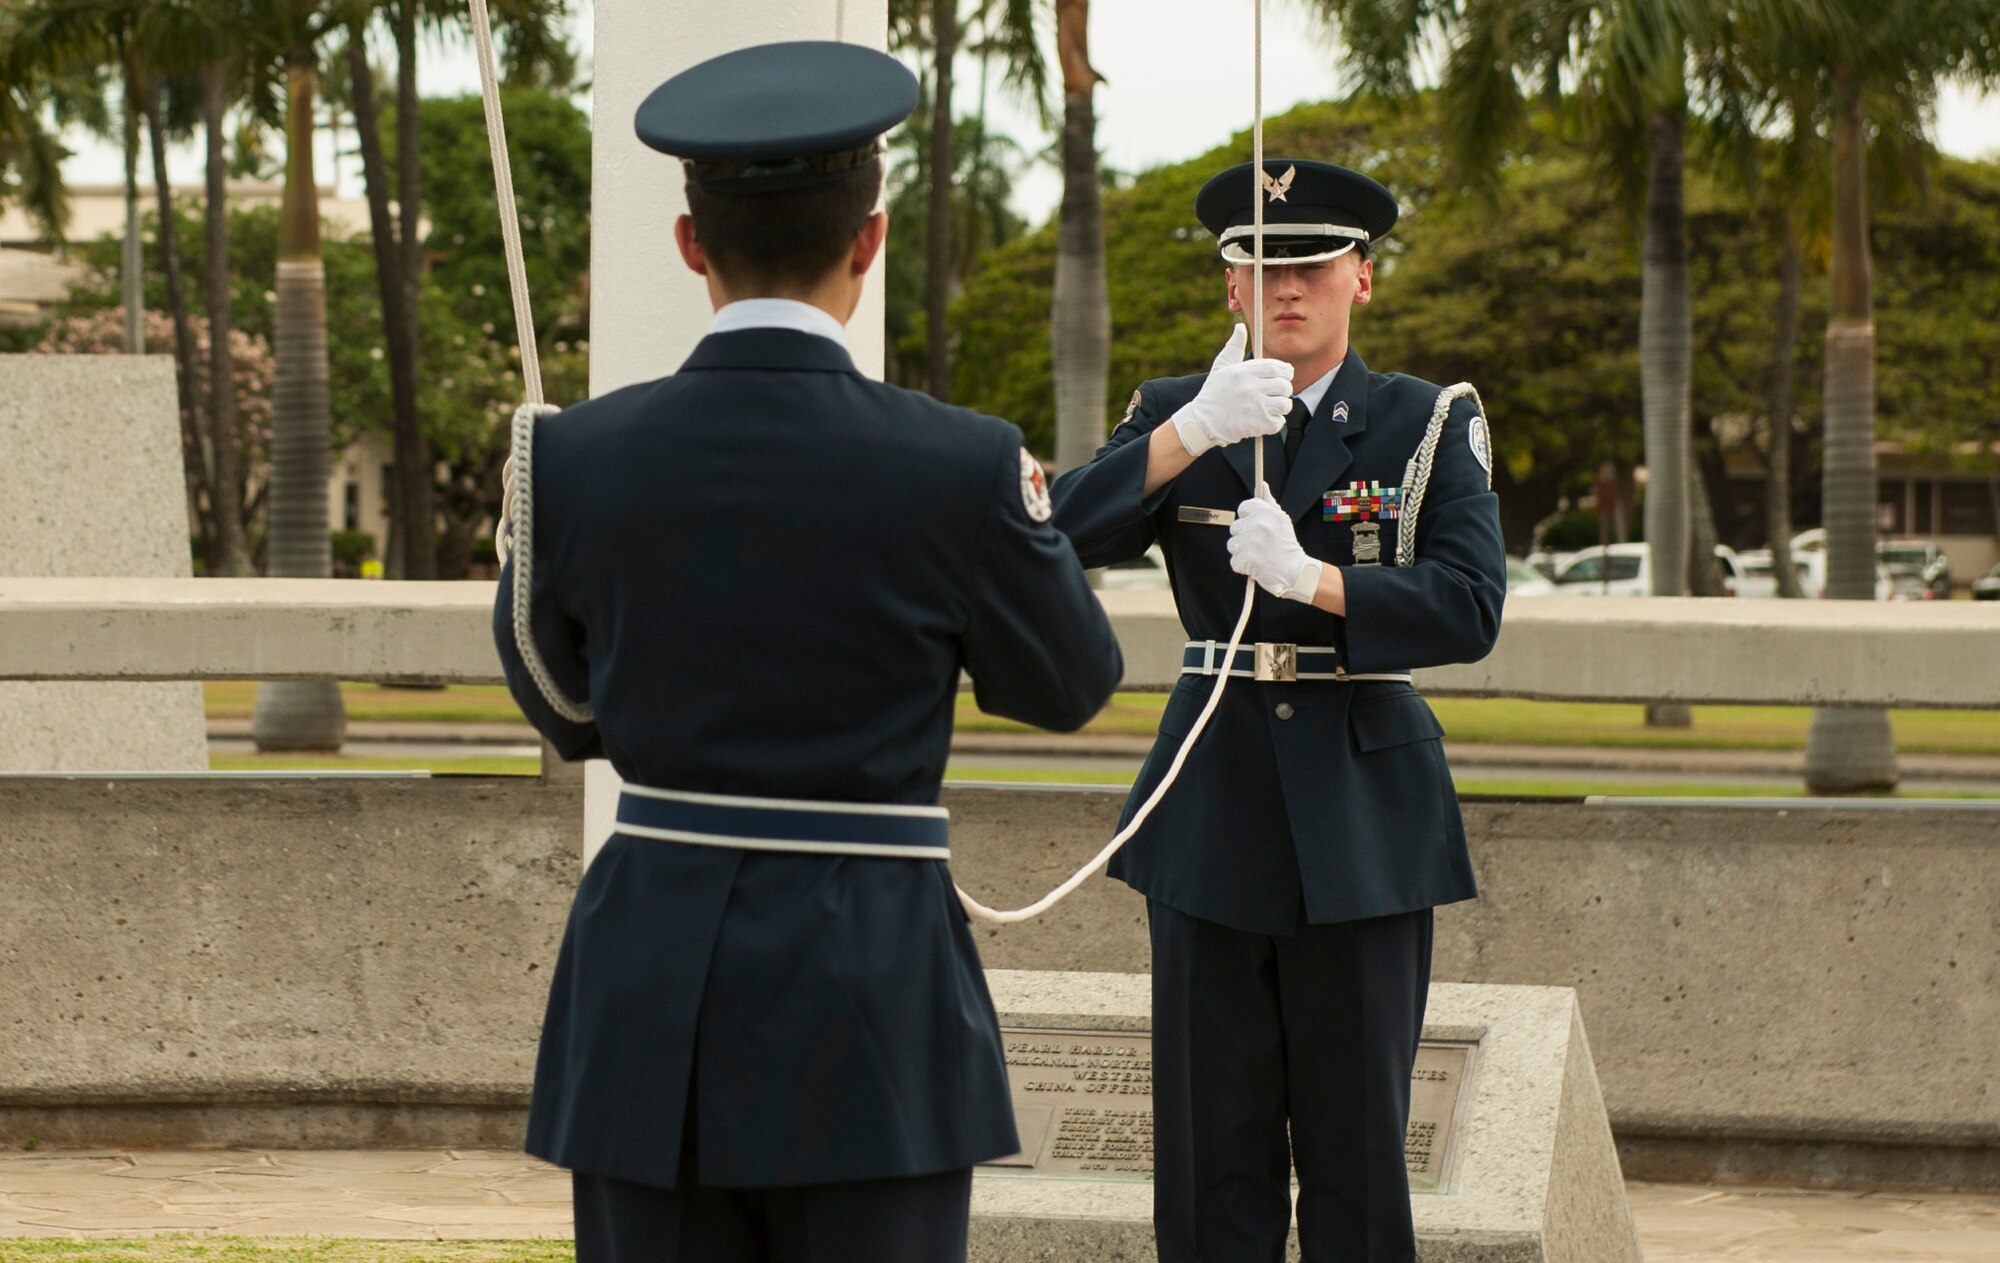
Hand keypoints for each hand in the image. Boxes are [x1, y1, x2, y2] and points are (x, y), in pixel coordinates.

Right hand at [1170, 324, 1293, 457]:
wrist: (1202, 422)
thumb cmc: (1213, 393)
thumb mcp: (1221, 367)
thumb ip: (1233, 346)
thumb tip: (1240, 327)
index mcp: (1243, 372)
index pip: (1276, 368)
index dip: (1285, 371)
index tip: (1286, 375)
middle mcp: (1250, 387)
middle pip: (1284, 385)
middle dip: (1284, 390)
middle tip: (1278, 393)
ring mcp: (1255, 406)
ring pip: (1285, 404)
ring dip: (1281, 407)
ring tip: (1271, 407)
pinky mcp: (1258, 424)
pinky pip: (1279, 422)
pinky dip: (1275, 422)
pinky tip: (1264, 420)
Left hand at [1228, 489, 1321, 602]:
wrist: (1295, 572)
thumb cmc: (1287, 546)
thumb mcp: (1281, 520)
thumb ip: (1269, 502)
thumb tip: (1262, 485)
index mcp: (1267, 512)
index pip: (1244, 507)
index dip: (1247, 519)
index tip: (1255, 528)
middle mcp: (1258, 524)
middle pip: (1235, 527)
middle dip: (1244, 537)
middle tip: (1260, 545)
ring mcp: (1250, 541)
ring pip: (1232, 545)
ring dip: (1242, 552)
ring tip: (1258, 556)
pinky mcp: (1245, 559)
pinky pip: (1234, 561)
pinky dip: (1243, 567)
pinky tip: (1256, 566)